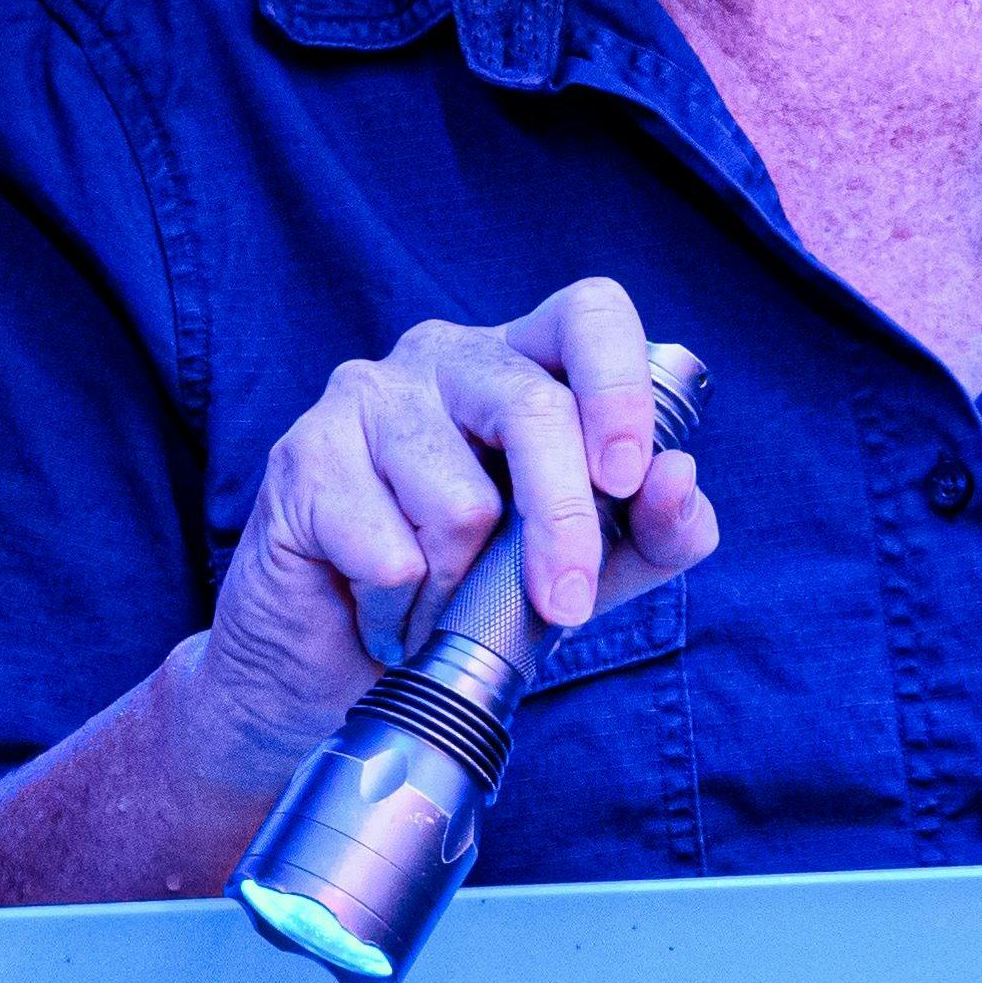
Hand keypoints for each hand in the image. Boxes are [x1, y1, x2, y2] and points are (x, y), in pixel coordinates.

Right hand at [176, 279, 718, 795]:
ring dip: (459, 589)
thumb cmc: (466, 599)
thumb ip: (653, 531)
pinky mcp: (303, 455)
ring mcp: (366, 395)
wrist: (336, 669)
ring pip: (459, 500)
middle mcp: (445, 357)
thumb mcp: (588, 571)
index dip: (619, 385)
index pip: (590, 313)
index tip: (626, 476)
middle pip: (531, 405)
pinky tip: (379, 606)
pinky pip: (389, 553)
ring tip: (435, 605)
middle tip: (565, 603)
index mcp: (522, 361)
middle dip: (563, 523)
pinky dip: (398, 609)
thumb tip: (678, 480)